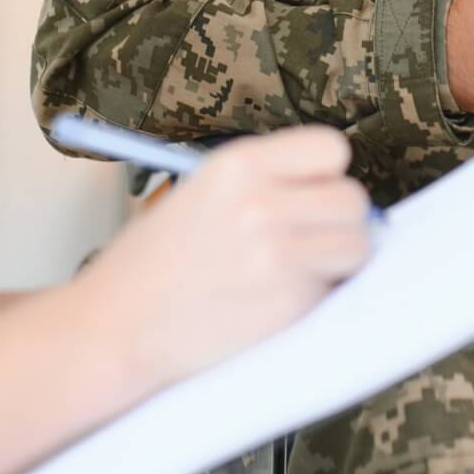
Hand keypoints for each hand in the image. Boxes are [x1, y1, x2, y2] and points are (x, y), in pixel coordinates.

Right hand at [77, 125, 370, 389]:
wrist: (116, 325)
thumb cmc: (154, 263)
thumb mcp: (201, 192)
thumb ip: (266, 183)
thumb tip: (332, 191)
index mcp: (238, 166)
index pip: (331, 149)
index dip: (325, 175)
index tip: (311, 193)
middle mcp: (261, 205)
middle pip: (353, 200)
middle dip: (337, 221)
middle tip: (307, 240)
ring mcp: (277, 258)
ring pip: (357, 247)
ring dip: (337, 260)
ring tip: (295, 271)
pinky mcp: (287, 306)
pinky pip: (333, 291)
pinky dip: (315, 298)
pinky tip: (273, 300)